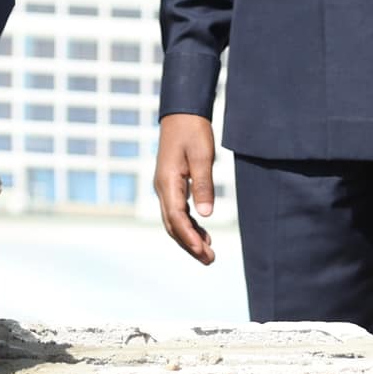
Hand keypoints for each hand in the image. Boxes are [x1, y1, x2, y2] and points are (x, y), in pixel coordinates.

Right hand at [153, 113, 218, 263]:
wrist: (181, 113)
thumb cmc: (192, 131)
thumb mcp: (202, 157)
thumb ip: (203, 185)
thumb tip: (206, 214)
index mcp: (167, 182)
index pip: (176, 218)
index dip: (190, 237)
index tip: (204, 252)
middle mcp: (162, 187)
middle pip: (172, 224)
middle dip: (189, 244)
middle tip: (209, 260)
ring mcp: (165, 186)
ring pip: (173, 220)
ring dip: (188, 237)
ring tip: (208, 253)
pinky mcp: (171, 184)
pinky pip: (176, 211)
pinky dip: (188, 225)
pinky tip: (202, 232)